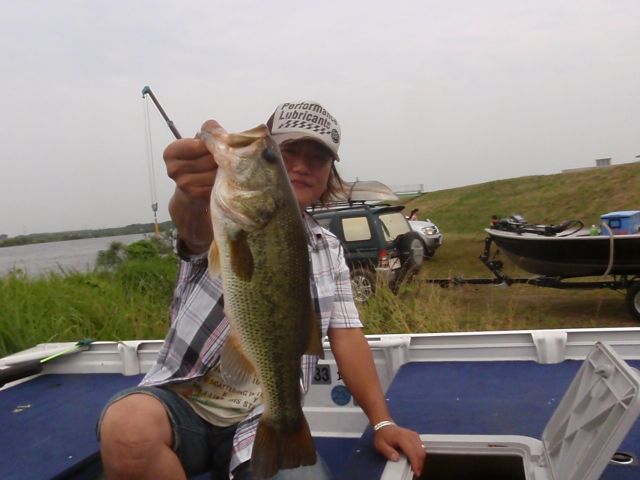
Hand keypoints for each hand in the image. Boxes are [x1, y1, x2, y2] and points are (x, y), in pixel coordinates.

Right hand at [163, 120, 221, 253]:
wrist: (193, 197)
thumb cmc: (200, 166)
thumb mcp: (199, 147)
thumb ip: (207, 134)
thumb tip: (212, 125)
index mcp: (171, 153)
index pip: (199, 143)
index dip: (212, 145)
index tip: (216, 148)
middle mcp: (173, 169)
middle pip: (210, 156)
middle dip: (221, 157)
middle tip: (223, 160)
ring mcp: (184, 183)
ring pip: (215, 169)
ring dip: (224, 170)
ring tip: (222, 170)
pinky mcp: (195, 194)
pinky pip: (216, 182)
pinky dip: (222, 181)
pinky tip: (221, 182)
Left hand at [374, 424, 424, 477]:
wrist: (385, 426)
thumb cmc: (383, 436)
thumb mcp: (380, 445)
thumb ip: (388, 452)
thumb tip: (396, 459)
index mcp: (401, 438)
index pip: (412, 452)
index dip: (415, 463)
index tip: (415, 471)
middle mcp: (410, 435)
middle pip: (420, 451)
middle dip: (420, 463)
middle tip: (416, 472)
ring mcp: (414, 435)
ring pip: (422, 449)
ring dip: (421, 459)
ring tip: (416, 467)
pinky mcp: (416, 436)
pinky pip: (422, 446)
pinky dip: (420, 454)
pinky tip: (416, 460)